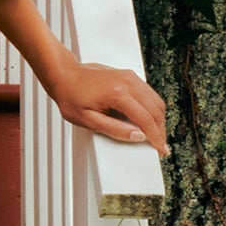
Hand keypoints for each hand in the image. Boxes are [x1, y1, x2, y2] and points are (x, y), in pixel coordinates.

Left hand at [48, 59, 167, 156]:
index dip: (155, 137)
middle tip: (160, 146)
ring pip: (156, 100)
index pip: (145, 118)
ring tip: (155, 135)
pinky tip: (148, 120)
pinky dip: (152, 108)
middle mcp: (128, 82)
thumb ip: (114, 129)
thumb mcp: (88, 120)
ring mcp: (130, 76)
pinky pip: (149, 93)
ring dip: (158, 119)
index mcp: (117, 93)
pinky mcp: (129, 76)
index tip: (161, 150)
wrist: (65, 75)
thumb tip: (138, 137)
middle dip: (160, 130)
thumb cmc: (71, 97)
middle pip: (155, 109)